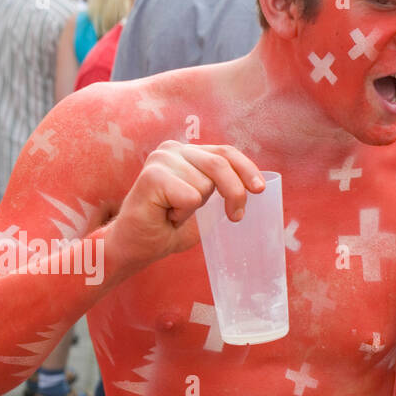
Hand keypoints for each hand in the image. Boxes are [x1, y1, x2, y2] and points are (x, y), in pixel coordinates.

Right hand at [109, 141, 264, 268]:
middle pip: (220, 164)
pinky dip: (182, 214)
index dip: (246, 169)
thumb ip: (222, 189)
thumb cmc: (168, 227)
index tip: (259, 189)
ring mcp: (161, 159)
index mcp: (187, 152)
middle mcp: (173, 149)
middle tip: (235, 217)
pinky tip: (164, 214)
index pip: (225, 152)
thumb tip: (253, 186)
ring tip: (174, 213)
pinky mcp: (152, 176)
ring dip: (195, 209)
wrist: (136, 246)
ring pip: (205, 185)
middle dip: (235, 193)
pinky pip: (190, 198)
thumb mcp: (205, 205)